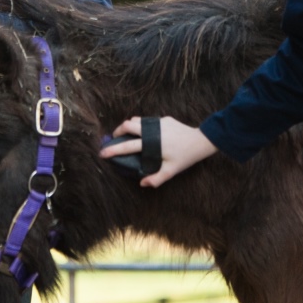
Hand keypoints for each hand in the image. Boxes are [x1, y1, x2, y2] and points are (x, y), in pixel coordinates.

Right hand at [99, 116, 217, 188]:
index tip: (102, 153)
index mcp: (151, 144)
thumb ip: (156, 178)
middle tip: (114, 138)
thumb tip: (142, 183)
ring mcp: (158, 122)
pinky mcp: (165, 119)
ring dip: (130, 126)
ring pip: (138, 120)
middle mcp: (152, 130)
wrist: (200, 141)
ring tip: (128, 134)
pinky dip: (143, 125)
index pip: (127, 146)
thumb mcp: (171, 171)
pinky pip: (149, 121)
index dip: (113, 150)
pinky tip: (147, 133)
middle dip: (118, 130)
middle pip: (128, 125)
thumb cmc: (185, 157)